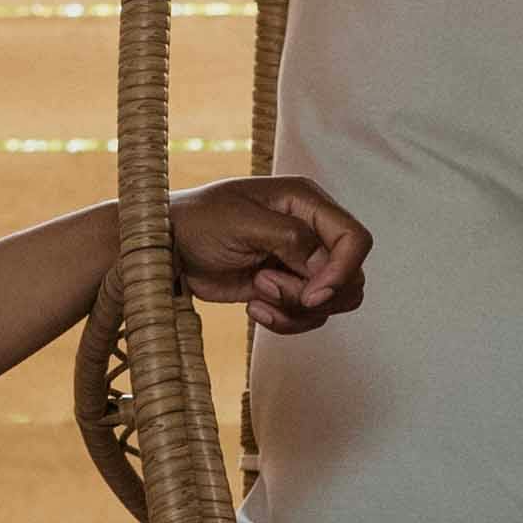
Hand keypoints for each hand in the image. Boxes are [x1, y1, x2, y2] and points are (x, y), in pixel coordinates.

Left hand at [170, 175, 371, 336]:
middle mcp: (311, 231)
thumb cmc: (198, 222)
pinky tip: (254, 307)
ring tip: (258, 292)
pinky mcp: (286, 288)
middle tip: (269, 287)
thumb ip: (291, 239)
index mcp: (306, 202)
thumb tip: (325, 265)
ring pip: (331, 301)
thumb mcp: (244, 223)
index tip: (313, 294)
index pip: (354, 239)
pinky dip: (284, 320)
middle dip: (313, 293)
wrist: (167, 250)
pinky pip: (308, 316)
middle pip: (350, 276)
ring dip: (295, 308)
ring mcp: (300, 263)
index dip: (343, 270)